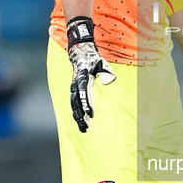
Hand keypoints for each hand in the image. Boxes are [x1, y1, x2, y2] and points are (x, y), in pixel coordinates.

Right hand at [67, 17, 115, 131]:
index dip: (87, 104)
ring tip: (83, 128)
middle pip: (76, 103)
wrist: (80, 54)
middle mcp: (75, 84)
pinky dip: (76, 112)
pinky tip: (80, 120)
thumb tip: (109, 80)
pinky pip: (73, 103)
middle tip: (85, 127)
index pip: (84, 93)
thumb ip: (106, 71)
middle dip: (80, 116)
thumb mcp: (101, 63)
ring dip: (77, 117)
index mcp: (82, 78)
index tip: (91, 114)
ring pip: (73, 105)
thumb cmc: (93, 60)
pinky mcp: (74, 90)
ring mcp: (73, 87)